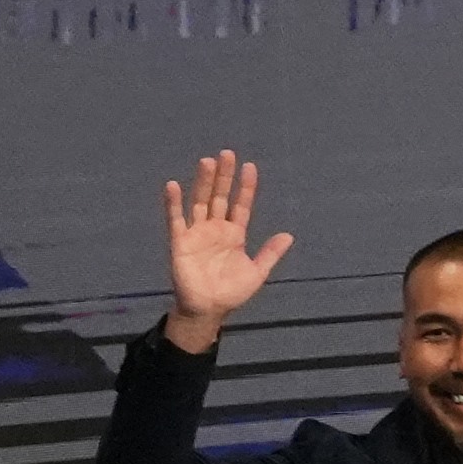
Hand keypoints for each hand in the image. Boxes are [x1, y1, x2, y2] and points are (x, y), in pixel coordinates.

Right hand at [159, 150, 293, 351]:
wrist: (209, 309)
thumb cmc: (231, 292)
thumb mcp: (257, 272)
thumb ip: (270, 253)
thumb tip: (289, 235)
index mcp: (234, 234)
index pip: (241, 204)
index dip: (246, 187)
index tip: (250, 166)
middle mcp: (215, 229)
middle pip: (220, 197)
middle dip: (224, 176)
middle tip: (228, 154)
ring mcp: (197, 233)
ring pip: (200, 202)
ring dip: (203, 182)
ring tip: (208, 162)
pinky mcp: (180, 242)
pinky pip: (176, 219)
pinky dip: (174, 203)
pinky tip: (174, 185)